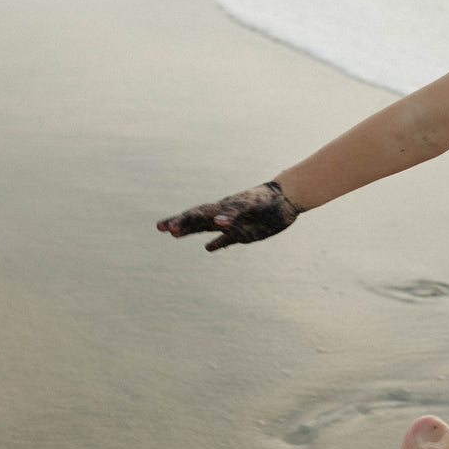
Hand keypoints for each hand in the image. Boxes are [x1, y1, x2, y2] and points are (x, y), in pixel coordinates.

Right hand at [156, 181, 301, 251]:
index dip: (181, 220)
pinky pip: (227, 240)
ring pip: (207, 229)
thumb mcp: (250, 206)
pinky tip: (208, 249)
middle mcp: (224, 216)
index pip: (197, 214)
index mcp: (222, 208)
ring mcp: (232, 224)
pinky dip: (217, 244)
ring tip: (175, 234)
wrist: (287, 199)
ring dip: (191, 232)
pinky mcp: (244, 233)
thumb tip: (216, 222)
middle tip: (161, 227)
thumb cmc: (268, 200)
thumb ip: (233, 214)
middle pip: (197, 220)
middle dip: (179, 224)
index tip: (165, 227)